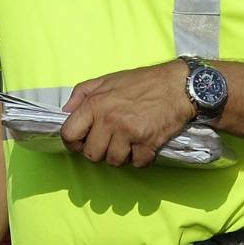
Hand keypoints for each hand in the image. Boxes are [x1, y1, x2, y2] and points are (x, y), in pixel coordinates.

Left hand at [60, 60, 196, 167]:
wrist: (177, 85)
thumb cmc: (141, 82)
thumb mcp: (105, 80)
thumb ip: (81, 94)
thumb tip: (65, 112)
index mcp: (95, 104)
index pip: (69, 134)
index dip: (73, 143)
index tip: (81, 143)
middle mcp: (109, 120)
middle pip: (91, 154)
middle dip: (99, 152)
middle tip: (108, 143)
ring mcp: (129, 133)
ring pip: (114, 161)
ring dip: (120, 156)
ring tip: (126, 143)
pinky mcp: (149, 143)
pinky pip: (137, 164)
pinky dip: (140, 159)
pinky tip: (143, 146)